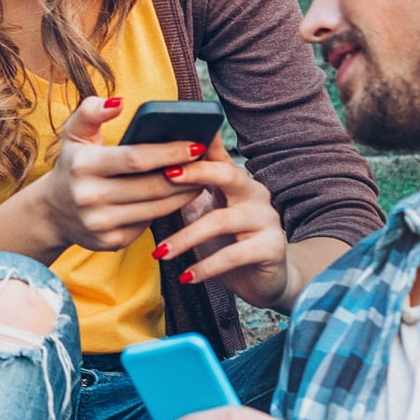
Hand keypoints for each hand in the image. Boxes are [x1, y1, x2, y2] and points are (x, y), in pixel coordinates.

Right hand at [10, 96, 204, 255]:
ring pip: (156, 208)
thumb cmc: (73, 165)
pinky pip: (149, 224)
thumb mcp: (74, 134)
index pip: (135, 158)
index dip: (169, 152)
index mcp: (83, 166)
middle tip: (207, 163)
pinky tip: (178, 198)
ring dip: (183, 194)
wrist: (52, 212)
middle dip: (185, 174)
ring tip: (201, 178)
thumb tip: (118, 102)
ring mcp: (100, 223)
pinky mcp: (111, 241)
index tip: (197, 144)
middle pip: (152, 186)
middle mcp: (89, 197)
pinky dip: (167, 211)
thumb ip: (91, 111)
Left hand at [152, 138, 294, 310]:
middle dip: (196, 173)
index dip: (199, 144)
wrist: (262, 280)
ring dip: (186, 237)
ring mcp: (267, 219)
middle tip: (165, 177)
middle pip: (227, 174)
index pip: (218, 155)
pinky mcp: (272, 247)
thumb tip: (147, 175)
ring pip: (222, 220)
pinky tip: (186, 276)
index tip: (173, 138)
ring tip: (160, 252)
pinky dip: (206, 266)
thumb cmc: (226, 242)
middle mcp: (255, 193)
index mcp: (237, 181)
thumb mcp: (204, 214)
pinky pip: (234, 255)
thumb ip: (186, 194)